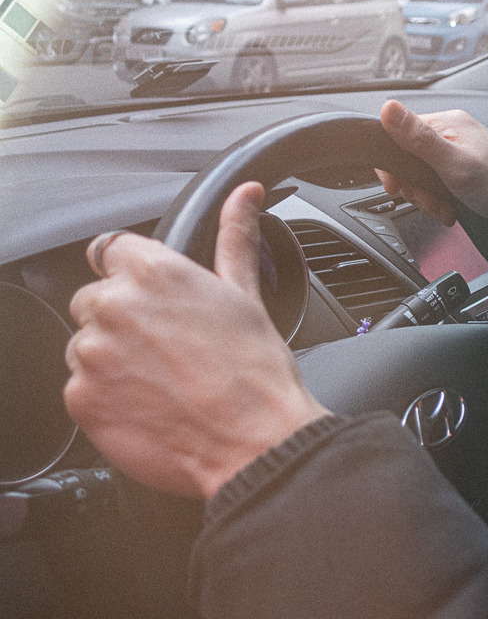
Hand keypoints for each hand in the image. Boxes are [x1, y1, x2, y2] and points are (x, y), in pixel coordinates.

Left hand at [64, 182, 329, 499]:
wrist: (254, 443)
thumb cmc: (256, 374)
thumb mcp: (246, 294)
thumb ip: (235, 237)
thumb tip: (245, 195)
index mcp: (154, 270)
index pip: (112, 251)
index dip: (136, 275)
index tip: (156, 301)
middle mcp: (114, 304)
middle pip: (95, 299)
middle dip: (124, 319)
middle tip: (170, 349)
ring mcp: (92, 353)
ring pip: (87, 344)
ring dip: (113, 359)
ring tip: (164, 381)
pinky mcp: (80, 398)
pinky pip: (81, 388)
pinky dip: (108, 397)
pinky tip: (150, 405)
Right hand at [377, 100, 487, 228]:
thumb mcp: (454, 164)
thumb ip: (419, 139)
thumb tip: (388, 108)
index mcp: (448, 123)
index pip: (399, 134)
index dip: (393, 164)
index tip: (397, 186)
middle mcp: (452, 132)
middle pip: (409, 158)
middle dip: (415, 186)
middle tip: (429, 201)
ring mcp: (458, 150)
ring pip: (422, 174)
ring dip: (428, 196)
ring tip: (444, 207)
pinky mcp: (464, 168)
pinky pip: (438, 182)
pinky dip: (440, 199)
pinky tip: (451, 207)